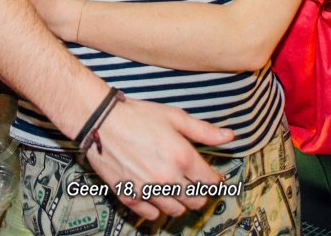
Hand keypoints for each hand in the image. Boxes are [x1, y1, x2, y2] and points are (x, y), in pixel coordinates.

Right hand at [82, 95, 234, 219]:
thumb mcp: (175, 117)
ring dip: (181, 202)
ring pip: (177, 211)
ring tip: (176, 187)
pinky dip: (157, 208)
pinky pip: (152, 214)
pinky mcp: (130, 197)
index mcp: (183, 158)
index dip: (216, 180)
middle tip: (195, 182)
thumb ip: (204, 130)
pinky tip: (156, 193)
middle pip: (197, 201)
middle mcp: (168, 179)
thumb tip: (230, 136)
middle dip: (201, 192)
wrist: (100, 122)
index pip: (211, 182)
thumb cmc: (138, 115)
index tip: (213, 176)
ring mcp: (148, 191)